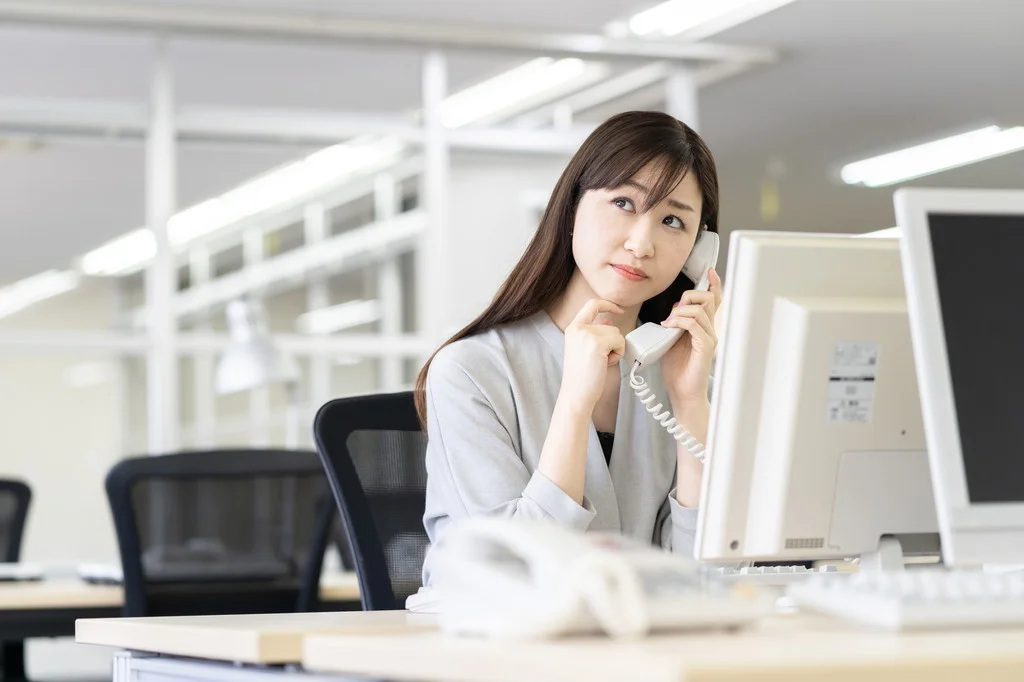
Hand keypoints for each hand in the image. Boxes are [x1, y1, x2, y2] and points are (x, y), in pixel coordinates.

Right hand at [561, 299, 625, 410]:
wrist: (576, 394)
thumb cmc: (582, 376)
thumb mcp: (585, 349)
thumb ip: (595, 333)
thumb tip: (608, 321)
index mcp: (573, 328)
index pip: (592, 304)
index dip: (607, 305)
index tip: (618, 310)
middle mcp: (578, 328)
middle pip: (610, 326)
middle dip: (612, 343)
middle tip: (600, 359)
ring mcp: (587, 334)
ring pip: (616, 334)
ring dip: (615, 350)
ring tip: (601, 363)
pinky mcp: (597, 343)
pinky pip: (620, 342)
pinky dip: (617, 354)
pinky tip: (606, 364)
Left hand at [660, 268, 722, 403]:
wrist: (681, 392)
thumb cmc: (677, 369)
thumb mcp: (672, 339)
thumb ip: (676, 322)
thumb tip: (675, 308)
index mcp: (704, 326)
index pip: (714, 301)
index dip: (713, 284)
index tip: (709, 272)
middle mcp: (710, 330)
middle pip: (708, 299)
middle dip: (689, 296)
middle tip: (674, 310)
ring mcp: (710, 338)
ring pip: (700, 309)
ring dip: (680, 311)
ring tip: (668, 322)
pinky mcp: (705, 347)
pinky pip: (695, 324)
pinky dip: (679, 321)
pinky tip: (669, 327)